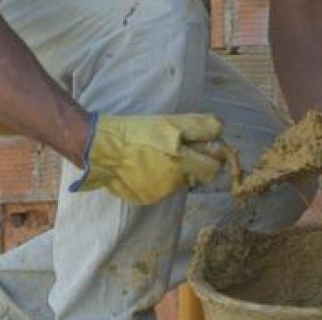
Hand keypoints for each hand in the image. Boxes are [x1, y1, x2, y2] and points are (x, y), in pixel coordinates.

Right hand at [68, 113, 223, 203]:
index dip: (214, 155)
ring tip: (158, 156)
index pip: (214, 165)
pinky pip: (163, 189)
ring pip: (181, 182)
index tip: (209, 147)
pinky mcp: (147, 198)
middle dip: (200, 164)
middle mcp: (173, 178)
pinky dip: (159, 179)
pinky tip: (146, 167)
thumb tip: (220, 129)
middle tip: (186, 151)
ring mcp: (160, 191)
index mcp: (180, 158)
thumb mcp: (169, 122)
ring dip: (177, 171)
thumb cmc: (135, 132)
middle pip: (202, 176)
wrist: (101, 149)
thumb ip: (198, 126)